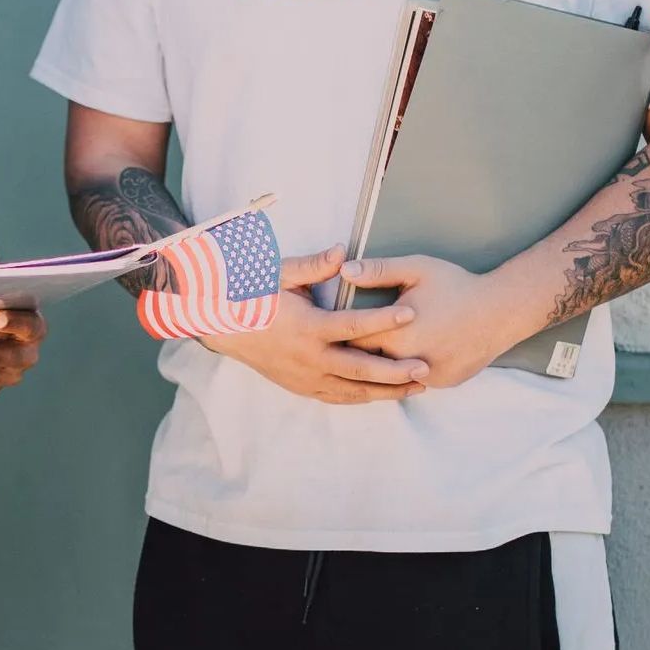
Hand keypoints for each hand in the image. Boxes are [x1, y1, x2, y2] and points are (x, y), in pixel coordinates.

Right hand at [209, 246, 428, 406]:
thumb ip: (313, 266)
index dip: (382, 320)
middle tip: (425, 368)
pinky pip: (337, 397)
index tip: (410, 314)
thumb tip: (343, 252)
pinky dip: (363, 397)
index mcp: (307, 327)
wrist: (224, 329)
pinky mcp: (301, 387)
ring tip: (417, 388)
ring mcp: (305, 377)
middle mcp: (309, 357)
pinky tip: (384, 395)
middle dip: (395, 371)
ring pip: (353, 389)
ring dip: (386, 390)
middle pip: (360, 368)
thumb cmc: (253, 296)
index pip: (352, 325)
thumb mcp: (280, 275)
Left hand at [339, 252, 528, 387]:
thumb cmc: (457, 285)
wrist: (501, 310)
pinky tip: (402, 360)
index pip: (352, 341)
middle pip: (368, 363)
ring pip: (392, 376)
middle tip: (344, 344)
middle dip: (358, 352)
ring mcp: (427, 377)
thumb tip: (344, 270)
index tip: (332, 328)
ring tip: (368, 355)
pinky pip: (415, 381)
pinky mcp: (442, 383)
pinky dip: (407, 372)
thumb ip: (379, 270)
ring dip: (382, 366)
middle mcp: (407, 362)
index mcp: (395, 335)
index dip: (341, 335)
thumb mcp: (417, 269)